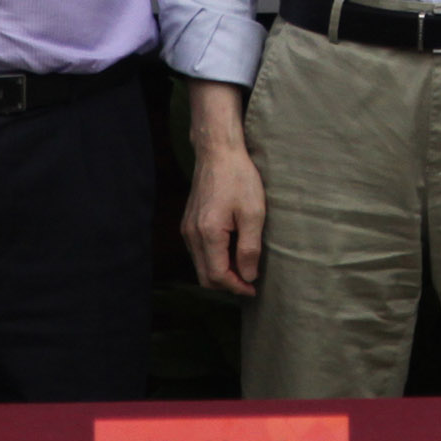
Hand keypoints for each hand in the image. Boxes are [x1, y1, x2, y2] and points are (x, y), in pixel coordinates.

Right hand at [183, 138, 267, 295]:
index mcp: (208, 233)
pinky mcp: (188, 223)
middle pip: (205, 277)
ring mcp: (187, 228)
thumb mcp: (253, 213)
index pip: (217, 276)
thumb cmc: (239, 178)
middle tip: (249, 280)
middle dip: (227, 284)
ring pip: (201, 265)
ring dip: (221, 272)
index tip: (253, 288)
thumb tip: (248, 276)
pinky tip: (232, 249)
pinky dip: (214, 259)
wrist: (218, 152)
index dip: (236, 287)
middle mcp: (192, 234)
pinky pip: (198, 252)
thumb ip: (249, 249)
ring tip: (244, 264)